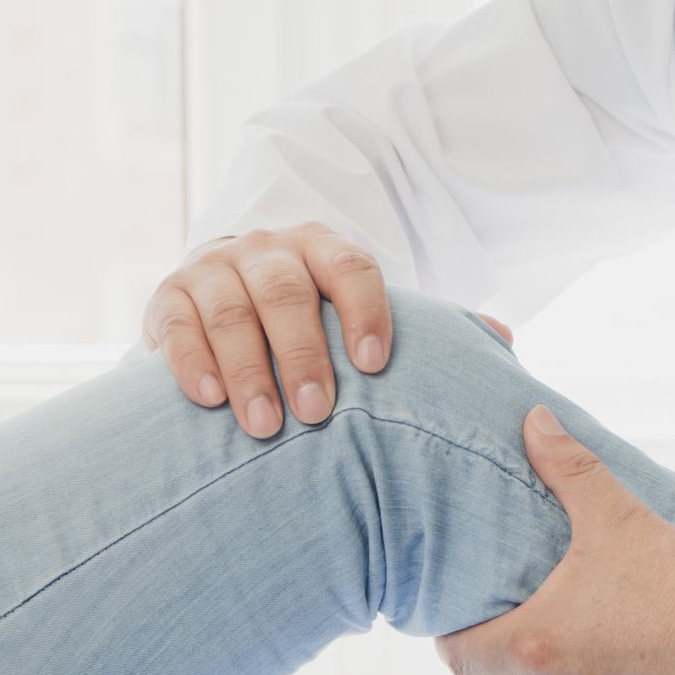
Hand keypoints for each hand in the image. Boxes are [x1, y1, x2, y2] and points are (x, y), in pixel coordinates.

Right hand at [142, 223, 513, 437]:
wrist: (230, 299)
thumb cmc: (320, 323)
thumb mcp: (365, 317)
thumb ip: (429, 328)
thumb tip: (505, 339)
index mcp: (326, 249)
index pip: (352, 268)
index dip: (365, 312)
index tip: (376, 365)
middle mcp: (269, 250)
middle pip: (287, 293)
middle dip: (301, 354)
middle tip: (316, 414)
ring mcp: (215, 269)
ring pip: (230, 310)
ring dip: (246, 369)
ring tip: (265, 426)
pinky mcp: (168, 298)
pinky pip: (175, 324)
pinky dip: (190, 361)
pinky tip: (208, 401)